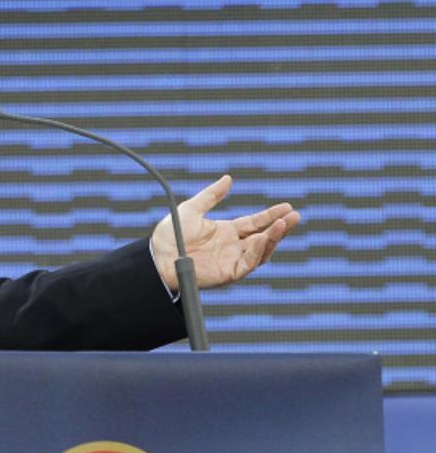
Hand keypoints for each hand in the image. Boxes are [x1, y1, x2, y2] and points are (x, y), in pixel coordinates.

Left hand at [151, 175, 299, 291]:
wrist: (157, 256)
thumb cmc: (171, 235)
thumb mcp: (192, 209)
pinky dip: (256, 252)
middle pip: (263, 236)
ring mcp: (231, 260)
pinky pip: (247, 263)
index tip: (287, 206)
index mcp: (226, 232)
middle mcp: (232, 247)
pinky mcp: (227, 273)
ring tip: (283, 224)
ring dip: (273, 238)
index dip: (271, 215)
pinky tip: (261, 239)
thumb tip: (228, 178)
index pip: (254, 223)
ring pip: (260, 251)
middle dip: (280, 227)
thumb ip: (211, 195)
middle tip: (294, 216)